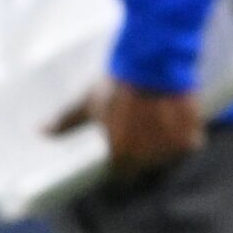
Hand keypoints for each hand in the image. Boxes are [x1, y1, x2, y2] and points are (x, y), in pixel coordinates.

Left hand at [48, 78, 204, 176]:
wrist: (152, 61)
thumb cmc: (117, 83)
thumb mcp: (88, 102)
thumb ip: (67, 122)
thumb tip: (40, 131)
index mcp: (120, 154)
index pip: (122, 172)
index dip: (123, 156)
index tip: (126, 138)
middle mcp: (146, 157)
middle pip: (147, 163)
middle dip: (146, 147)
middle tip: (143, 122)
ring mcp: (170, 146)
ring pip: (169, 153)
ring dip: (166, 140)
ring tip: (160, 115)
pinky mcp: (192, 132)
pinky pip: (191, 140)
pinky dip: (188, 131)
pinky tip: (178, 113)